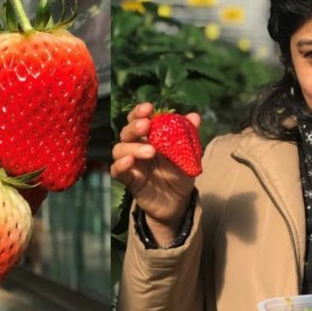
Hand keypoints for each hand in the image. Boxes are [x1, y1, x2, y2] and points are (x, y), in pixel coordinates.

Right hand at [111, 102, 199, 244]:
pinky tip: (130, 162)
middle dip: (135, 126)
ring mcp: (131, 164)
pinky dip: (120, 165)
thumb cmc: (180, 174)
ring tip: (151, 151)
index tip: (149, 108)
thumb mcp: (189, 155)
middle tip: (147, 126)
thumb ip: (189, 136)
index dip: (139, 112)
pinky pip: (116, 170)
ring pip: (119, 149)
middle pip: (127, 132)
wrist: (179, 202)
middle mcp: (136, 147)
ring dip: (132, 147)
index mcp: (149, 138)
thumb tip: (195, 116)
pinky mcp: (129, 180)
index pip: (138, 120)